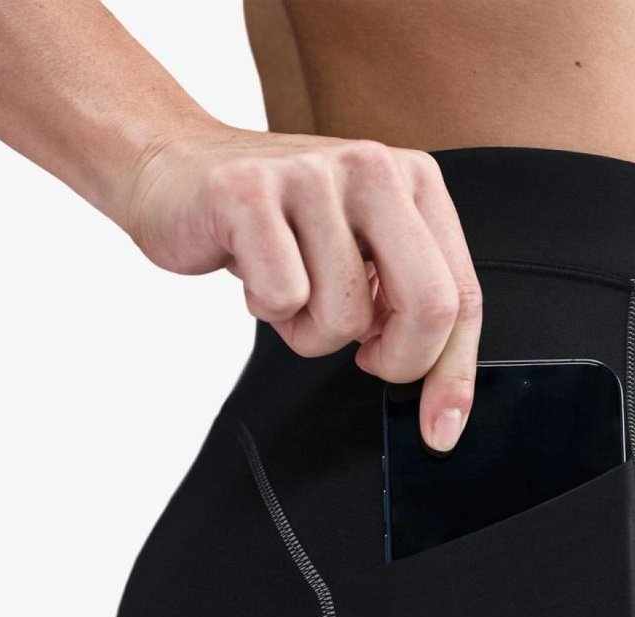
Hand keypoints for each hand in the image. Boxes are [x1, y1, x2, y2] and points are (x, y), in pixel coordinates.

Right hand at [123, 126, 480, 452]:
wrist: (173, 169)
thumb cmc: (276, 226)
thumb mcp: (360, 255)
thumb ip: (409, 307)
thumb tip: (445, 409)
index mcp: (415, 181)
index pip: (462, 295)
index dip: (454, 374)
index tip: (441, 430)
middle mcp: (374, 168)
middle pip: (429, 305)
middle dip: (398, 361)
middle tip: (364, 359)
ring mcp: (311, 175)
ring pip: (347, 316)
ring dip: (311, 332)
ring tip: (289, 292)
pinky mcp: (249, 193)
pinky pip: (284, 299)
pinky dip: (267, 310)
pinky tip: (253, 275)